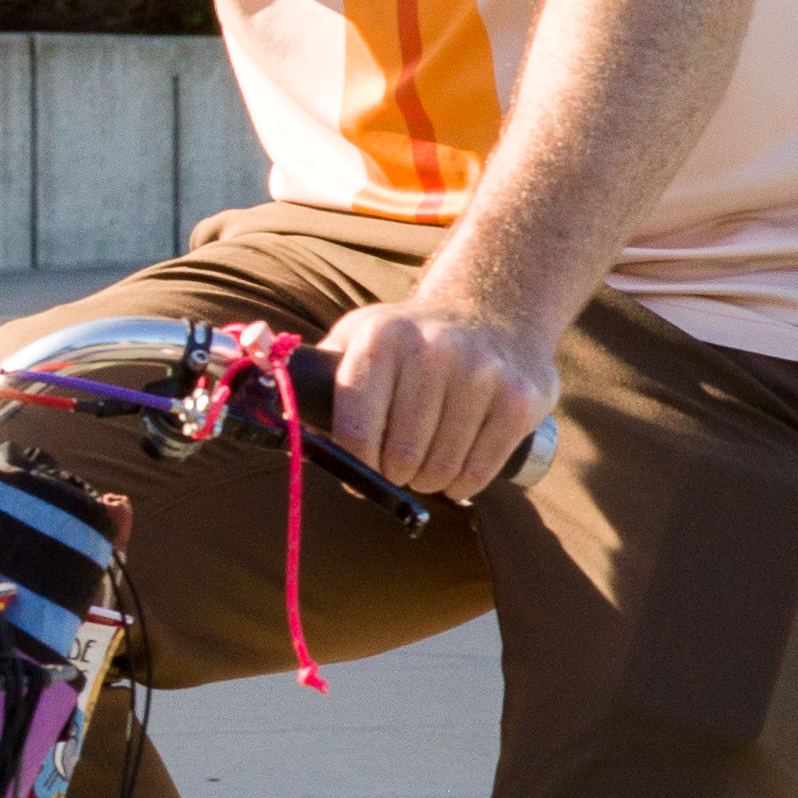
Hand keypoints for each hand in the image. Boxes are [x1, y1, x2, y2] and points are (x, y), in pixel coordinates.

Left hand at [316, 294, 559, 506]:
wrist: (495, 311)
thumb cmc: (411, 341)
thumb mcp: (359, 337)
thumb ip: (318, 376)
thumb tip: (278, 423)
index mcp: (380, 338)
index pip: (354, 428)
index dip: (354, 464)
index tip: (358, 472)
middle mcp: (432, 350)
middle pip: (401, 455)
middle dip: (394, 476)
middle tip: (397, 470)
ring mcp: (481, 373)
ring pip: (441, 468)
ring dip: (428, 483)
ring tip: (426, 468)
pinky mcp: (520, 398)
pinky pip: (481, 471)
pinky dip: (463, 486)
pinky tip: (457, 475)